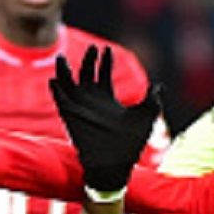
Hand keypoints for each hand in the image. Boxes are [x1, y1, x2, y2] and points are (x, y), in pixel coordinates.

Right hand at [50, 46, 158, 193]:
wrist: (116, 165)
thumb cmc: (131, 144)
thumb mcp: (146, 117)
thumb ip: (152, 100)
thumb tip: (159, 86)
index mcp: (107, 99)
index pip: (102, 73)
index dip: (104, 60)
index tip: (107, 49)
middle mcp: (91, 101)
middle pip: (85, 73)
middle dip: (89, 59)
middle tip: (94, 48)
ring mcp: (79, 108)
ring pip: (67, 83)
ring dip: (63, 71)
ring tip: (62, 58)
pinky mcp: (70, 118)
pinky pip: (59, 101)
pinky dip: (56, 91)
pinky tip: (54, 80)